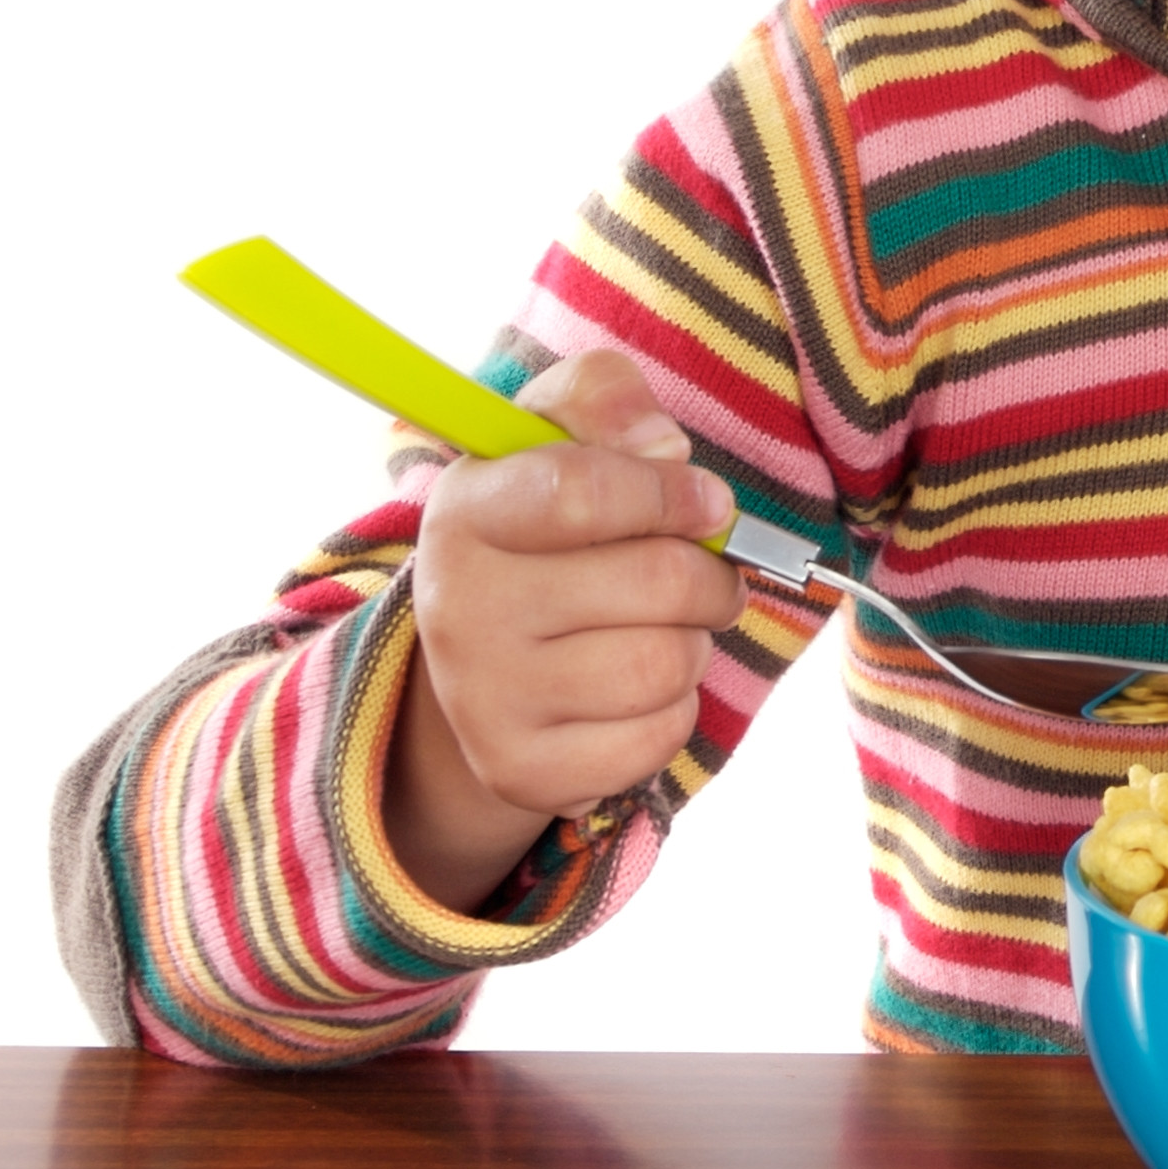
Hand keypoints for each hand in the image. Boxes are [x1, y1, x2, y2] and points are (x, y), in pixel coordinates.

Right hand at [384, 349, 744, 911]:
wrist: (481, 656)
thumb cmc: (542, 527)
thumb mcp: (553, 435)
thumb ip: (603, 398)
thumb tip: (663, 444)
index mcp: (465, 511)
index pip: (583, 491)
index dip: (672, 493)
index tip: (708, 501)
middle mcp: (459, 609)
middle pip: (657, 583)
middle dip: (709, 574)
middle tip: (702, 572)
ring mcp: (484, 699)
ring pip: (665, 664)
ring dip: (692, 641)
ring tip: (658, 627)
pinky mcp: (520, 770)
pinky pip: (657, 736)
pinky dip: (673, 709)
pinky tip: (635, 687)